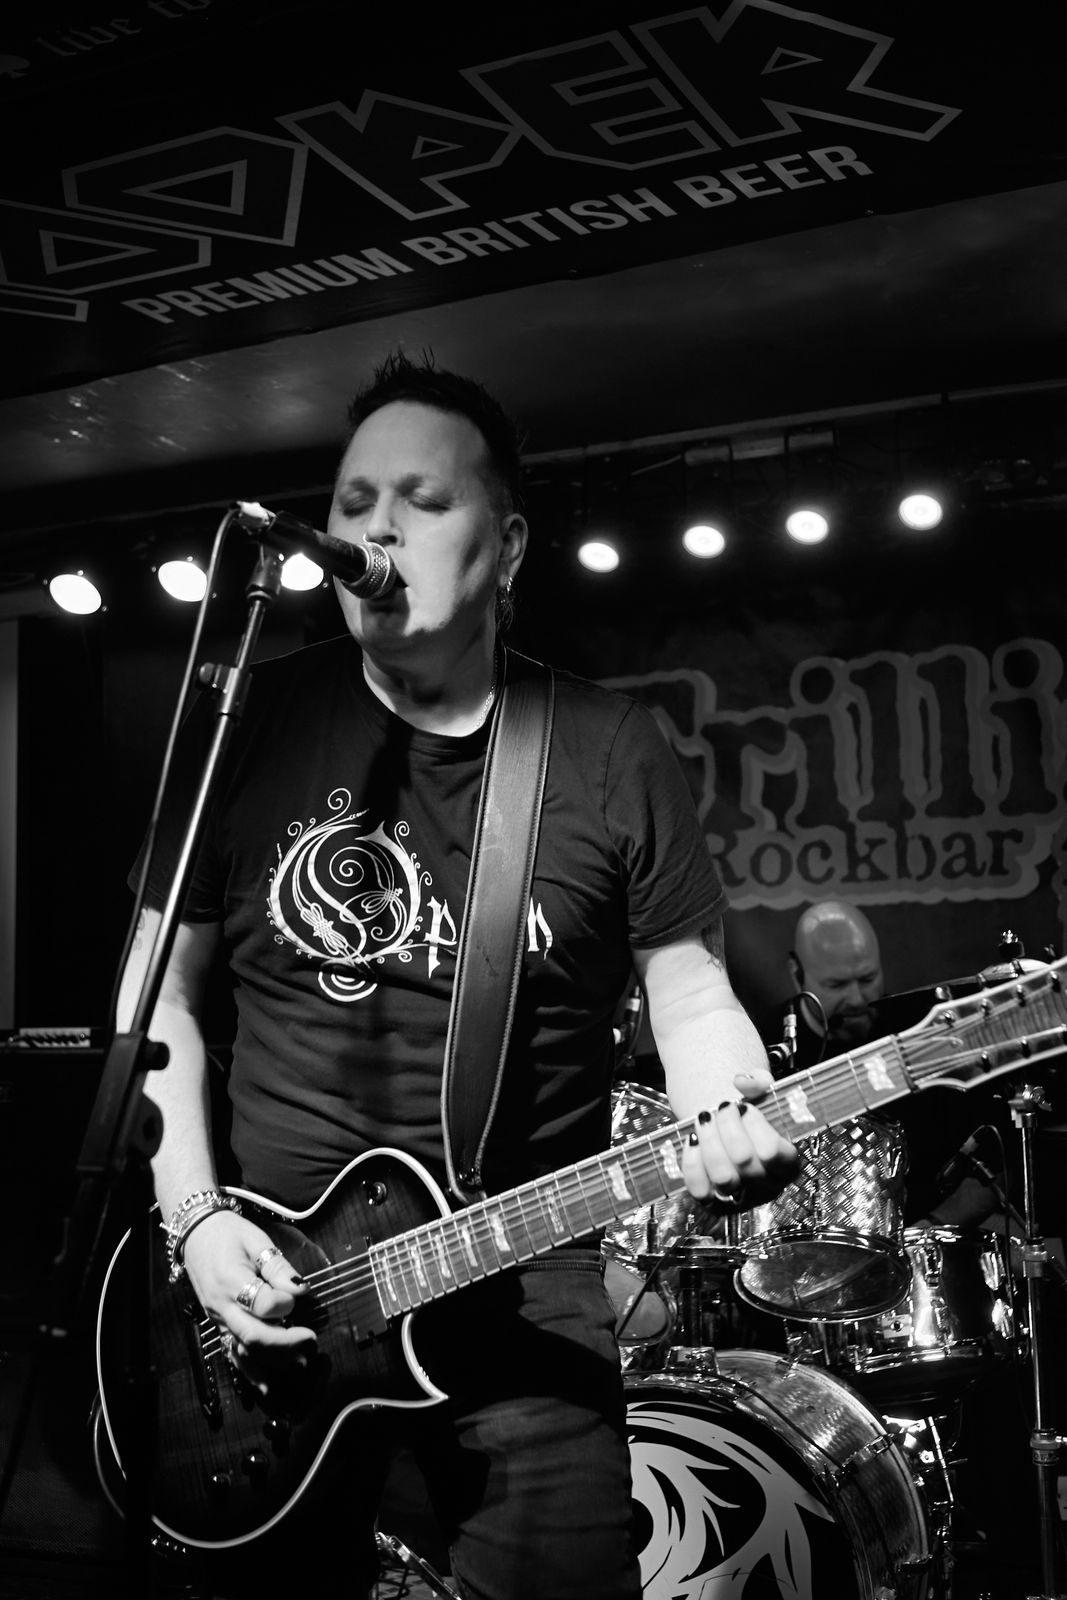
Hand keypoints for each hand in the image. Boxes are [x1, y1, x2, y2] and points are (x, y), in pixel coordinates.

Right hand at [181, 1210, 316, 1385]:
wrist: (196, 1234)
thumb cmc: (228, 1233)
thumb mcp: (256, 1240)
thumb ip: (278, 1266)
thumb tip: (300, 1289)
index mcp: (231, 1280)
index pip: (262, 1304)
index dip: (285, 1303)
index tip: (299, 1294)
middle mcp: (222, 1306)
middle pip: (253, 1335)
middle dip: (285, 1344)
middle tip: (311, 1341)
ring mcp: (218, 1319)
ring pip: (244, 1349)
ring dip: (272, 1360)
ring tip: (300, 1363)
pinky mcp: (218, 1325)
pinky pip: (232, 1352)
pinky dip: (248, 1371)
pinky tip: (266, 1385)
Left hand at [680, 1070, 799, 1209]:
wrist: (728, 1132)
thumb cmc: (748, 1115)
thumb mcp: (760, 1093)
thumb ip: (758, 1080)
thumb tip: (742, 1082)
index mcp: (787, 1164)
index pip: (772, 1152)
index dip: (755, 1125)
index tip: (744, 1106)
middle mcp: (767, 1186)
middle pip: (744, 1161)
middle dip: (728, 1126)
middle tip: (722, 1107)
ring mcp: (740, 1199)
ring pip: (722, 1177)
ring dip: (709, 1140)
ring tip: (705, 1119)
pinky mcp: (713, 1204)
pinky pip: (700, 1190)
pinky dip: (692, 1163)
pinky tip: (693, 1141)